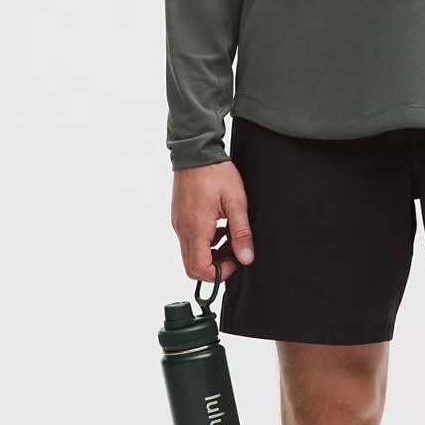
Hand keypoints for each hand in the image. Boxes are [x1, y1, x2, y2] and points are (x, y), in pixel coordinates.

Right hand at [172, 158, 255, 282]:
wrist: (196, 151)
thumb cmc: (215, 172)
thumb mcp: (236, 202)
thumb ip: (241, 232)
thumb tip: (246, 257)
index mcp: (196, 228)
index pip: (199, 269)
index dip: (219, 273)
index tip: (235, 261)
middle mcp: (182, 229)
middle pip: (192, 267)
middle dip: (215, 266)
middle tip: (233, 252)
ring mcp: (178, 224)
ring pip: (190, 254)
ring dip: (210, 254)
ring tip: (229, 237)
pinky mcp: (179, 217)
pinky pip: (189, 240)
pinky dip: (204, 242)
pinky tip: (219, 227)